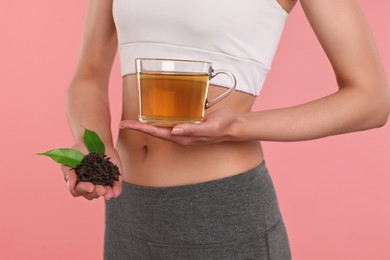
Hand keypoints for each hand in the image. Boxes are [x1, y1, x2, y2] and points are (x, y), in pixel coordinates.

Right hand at [62, 143, 122, 199]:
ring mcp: (102, 183)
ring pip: (104, 193)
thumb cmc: (78, 151)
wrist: (93, 141)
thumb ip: (69, 172)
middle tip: (101, 189)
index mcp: (78, 183)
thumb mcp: (70, 159)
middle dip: (96, 192)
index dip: (84, 189)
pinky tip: (116, 192)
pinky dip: (116, 190)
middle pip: (92, 194)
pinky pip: (115, 188)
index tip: (90, 186)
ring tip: (108, 192)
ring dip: (106, 194)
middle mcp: (90, 186)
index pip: (79, 191)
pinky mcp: (113, 179)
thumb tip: (72, 185)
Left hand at [119, 108, 238, 145]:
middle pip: (154, 132)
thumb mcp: (210, 127)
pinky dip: (158, 120)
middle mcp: (179, 135)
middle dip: (138, 128)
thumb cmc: (223, 126)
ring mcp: (182, 131)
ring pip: (160, 128)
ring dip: (145, 125)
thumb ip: (194, 130)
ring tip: (132, 121)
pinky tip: (154, 115)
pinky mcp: (186, 126)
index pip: (156, 133)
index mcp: (182, 137)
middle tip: (122, 122)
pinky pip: (168, 123)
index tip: (125, 124)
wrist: (233, 127)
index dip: (140, 128)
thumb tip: (175, 131)